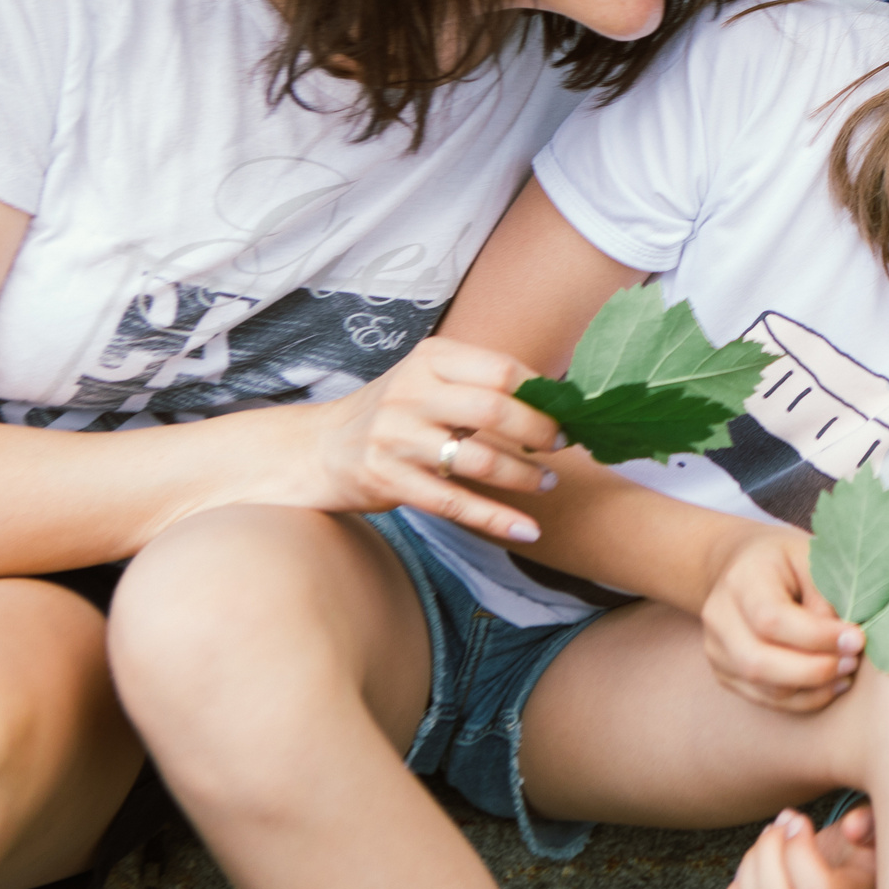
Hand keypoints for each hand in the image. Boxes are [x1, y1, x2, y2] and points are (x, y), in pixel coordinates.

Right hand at [296, 336, 563, 542]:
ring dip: (522, 476)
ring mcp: (395, 436)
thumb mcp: (430, 379)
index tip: (569, 412)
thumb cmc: (396, 412)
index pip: (500, 369)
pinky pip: (453, 502)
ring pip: (476, 459)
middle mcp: (410, 391)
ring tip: (547, 483)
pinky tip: (526, 529)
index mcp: (430, 358)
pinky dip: (495, 519)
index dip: (541, 393)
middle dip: (538, 431)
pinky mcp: (387, 479)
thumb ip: (481, 383)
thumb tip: (558, 394)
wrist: (319, 448)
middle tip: (562, 446)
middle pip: (492, 409)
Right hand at [700, 530, 863, 712]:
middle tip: (853, 661)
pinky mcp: (725, 673)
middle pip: (759, 662)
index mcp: (742, 579)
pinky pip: (767, 700)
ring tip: (847, 670)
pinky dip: (804, 698)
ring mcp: (717, 650)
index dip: (816, 636)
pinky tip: (832, 684)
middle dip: (815, 670)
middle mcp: (719, 616)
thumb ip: (826, 596)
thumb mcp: (811, 559)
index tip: (856, 638)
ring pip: (765, 688)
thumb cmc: (786, 561)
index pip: (772, 618)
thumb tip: (844, 642)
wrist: (742, 566)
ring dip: (814, 687)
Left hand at [720, 804, 877, 888]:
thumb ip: (871, 821)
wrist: (851, 872)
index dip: (798, 852)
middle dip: (768, 851)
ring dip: (750, 865)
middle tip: (780, 824)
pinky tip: (752, 869)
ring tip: (768, 838)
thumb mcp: (878, 826)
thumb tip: (853, 827)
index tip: (799, 820)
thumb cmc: (862, 845)